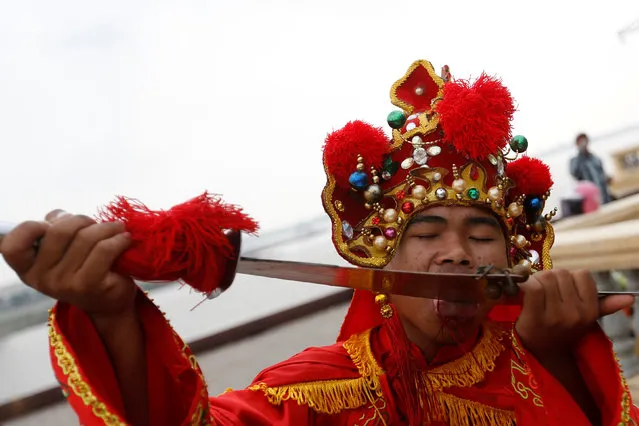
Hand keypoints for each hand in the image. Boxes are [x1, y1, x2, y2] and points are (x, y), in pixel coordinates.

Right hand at [0, 210, 136, 318]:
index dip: (30, 228)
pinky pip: (104, 250)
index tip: (52, 224)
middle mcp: (41, 279)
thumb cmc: (84, 268)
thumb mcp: (63, 252)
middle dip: (81, 220)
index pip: (12, 245)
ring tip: (117, 229)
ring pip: (85, 238)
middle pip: (58, 231)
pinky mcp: (89, 285)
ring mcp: (64, 284)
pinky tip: (124, 239)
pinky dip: (118, 239)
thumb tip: (58, 215)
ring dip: (106, 227)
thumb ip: (55, 230)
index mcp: (28, 269)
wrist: (108, 303)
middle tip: (96, 224)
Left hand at [515, 269, 632, 356]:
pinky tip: (525, 292)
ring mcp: (556, 316)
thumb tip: (630, 298)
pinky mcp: (535, 317)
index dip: (570, 277)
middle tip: (545, 290)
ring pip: (547, 277)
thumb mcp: (586, 319)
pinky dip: (527, 284)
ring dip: (538, 279)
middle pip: (561, 273)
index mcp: (590, 311)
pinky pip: (533, 287)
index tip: (562, 288)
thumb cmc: (562, 330)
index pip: (583, 275)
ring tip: (536, 291)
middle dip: (551, 277)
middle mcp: (576, 314)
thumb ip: (606, 306)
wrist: (543, 353)